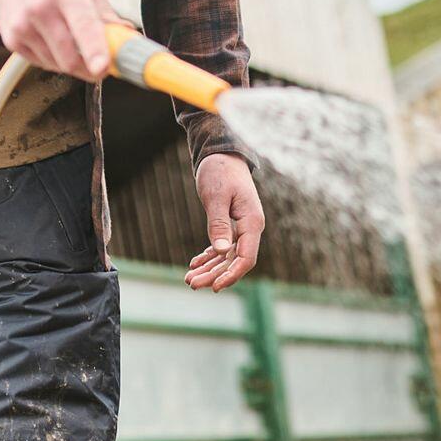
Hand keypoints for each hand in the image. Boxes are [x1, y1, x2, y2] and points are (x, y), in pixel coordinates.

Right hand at [0, 0, 117, 80]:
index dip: (94, 50)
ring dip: (69, 61)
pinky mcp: (12, 39)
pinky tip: (49, 37)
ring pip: (57, 65)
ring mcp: (24, 24)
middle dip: (88, 69)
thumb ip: (106, 12)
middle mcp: (43, 6)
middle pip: (69, 58)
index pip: (84, 24)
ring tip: (66, 36)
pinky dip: (51, 58)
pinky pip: (41, 63)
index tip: (102, 68)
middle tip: (97, 64)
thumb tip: (126, 36)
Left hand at [185, 154, 264, 291]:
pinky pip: (222, 247)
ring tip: (189, 278)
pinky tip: (194, 264)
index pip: (246, 258)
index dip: (231, 275)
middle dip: (213, 275)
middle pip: (234, 261)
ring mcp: (241, 227)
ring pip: (226, 257)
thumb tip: (221, 250)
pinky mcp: (231, 224)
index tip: (214, 287)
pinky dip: (208, 257)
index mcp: (252, 222)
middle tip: (190, 283)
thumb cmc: (220, 171)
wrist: (221, 153)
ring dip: (209, 269)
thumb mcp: (216, 197)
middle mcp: (250, 228)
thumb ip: (219, 224)